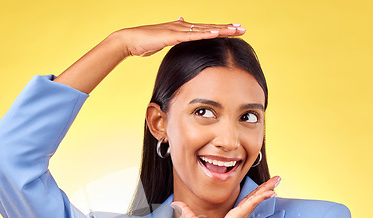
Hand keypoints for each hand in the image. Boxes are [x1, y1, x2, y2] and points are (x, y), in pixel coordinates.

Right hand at [114, 17, 245, 57]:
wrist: (130, 40)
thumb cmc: (144, 42)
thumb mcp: (162, 38)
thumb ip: (173, 33)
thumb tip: (180, 20)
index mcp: (182, 29)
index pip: (205, 29)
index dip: (220, 29)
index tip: (235, 30)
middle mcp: (183, 26)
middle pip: (209, 27)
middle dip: (227, 28)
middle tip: (243, 29)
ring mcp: (179, 30)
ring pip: (204, 30)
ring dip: (221, 30)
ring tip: (236, 30)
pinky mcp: (173, 36)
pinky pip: (193, 35)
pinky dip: (206, 34)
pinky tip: (217, 33)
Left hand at [171, 176, 280, 217]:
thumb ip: (187, 212)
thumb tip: (176, 204)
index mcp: (231, 217)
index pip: (244, 201)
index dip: (253, 194)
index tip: (263, 188)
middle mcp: (238, 215)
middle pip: (253, 198)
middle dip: (265, 188)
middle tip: (276, 180)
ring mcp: (240, 215)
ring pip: (255, 198)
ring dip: (266, 189)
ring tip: (277, 180)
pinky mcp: (239, 216)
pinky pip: (251, 203)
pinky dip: (261, 196)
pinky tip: (270, 192)